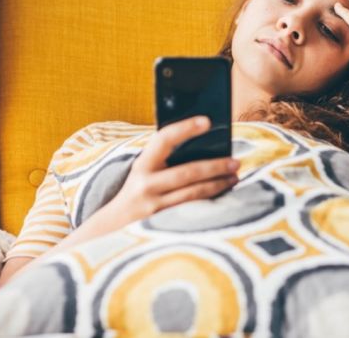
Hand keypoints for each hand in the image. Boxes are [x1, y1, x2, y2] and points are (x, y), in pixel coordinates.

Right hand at [106, 115, 239, 224]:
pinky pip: (192, 210)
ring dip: (218, 184)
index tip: (207, 121)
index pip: (163, 139)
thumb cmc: (137, 193)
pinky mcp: (162, 225)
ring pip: (193, 193)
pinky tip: (224, 195)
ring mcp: (154, 206)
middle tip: (235, 161)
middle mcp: (145, 184)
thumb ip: (164, 160)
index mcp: (142, 165)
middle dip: (215, 165)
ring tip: (234, 177)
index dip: (185, 128)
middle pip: (187, 171)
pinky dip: (211, 201)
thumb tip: (204, 147)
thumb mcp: (144, 173)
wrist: (113, 227)